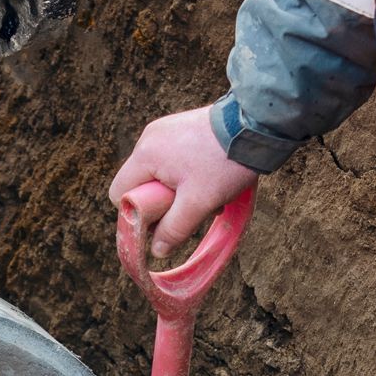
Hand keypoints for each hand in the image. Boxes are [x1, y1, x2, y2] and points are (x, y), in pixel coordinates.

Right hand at [110, 107, 259, 256]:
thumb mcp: (198, 203)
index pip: (120, 192)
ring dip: (177, 190)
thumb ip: (174, 229)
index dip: (136, 213)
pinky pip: (173, 159)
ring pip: (159, 173)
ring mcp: (165, 130)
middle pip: (140, 183)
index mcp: (145, 154)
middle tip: (189, 207)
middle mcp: (149, 138)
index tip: (162, 219)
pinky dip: (186, 174)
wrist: (255, 125)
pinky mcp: (181, 127)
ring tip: (205, 192)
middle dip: (161, 202)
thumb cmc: (223, 164)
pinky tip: (209, 178)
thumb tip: (157, 250)